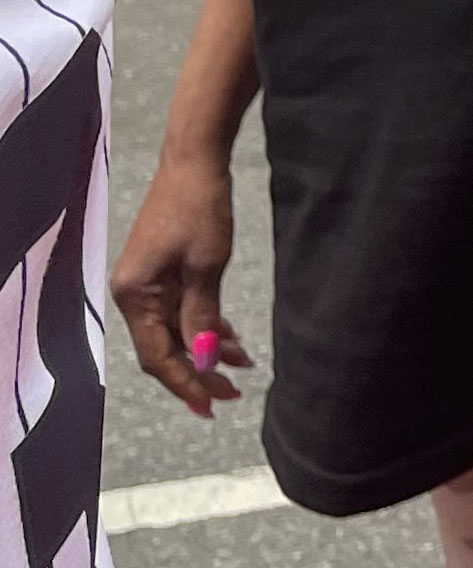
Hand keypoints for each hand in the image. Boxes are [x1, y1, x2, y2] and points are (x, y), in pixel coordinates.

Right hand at [112, 150, 248, 418]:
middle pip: (164, 348)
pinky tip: (230, 339)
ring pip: (175, 331)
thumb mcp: (206, 267)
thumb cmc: (200, 209)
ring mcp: (147, 284)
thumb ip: (201, 317)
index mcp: (135, 297)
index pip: (158, 356)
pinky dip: (204, 326)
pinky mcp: (163, 273)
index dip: (186, 383)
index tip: (212, 406)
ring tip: (243, 365)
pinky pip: (181, 311)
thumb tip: (202, 362)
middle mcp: (133, 295)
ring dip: (205, 350)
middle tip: (234, 393)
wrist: (194, 162)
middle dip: (198, 372)